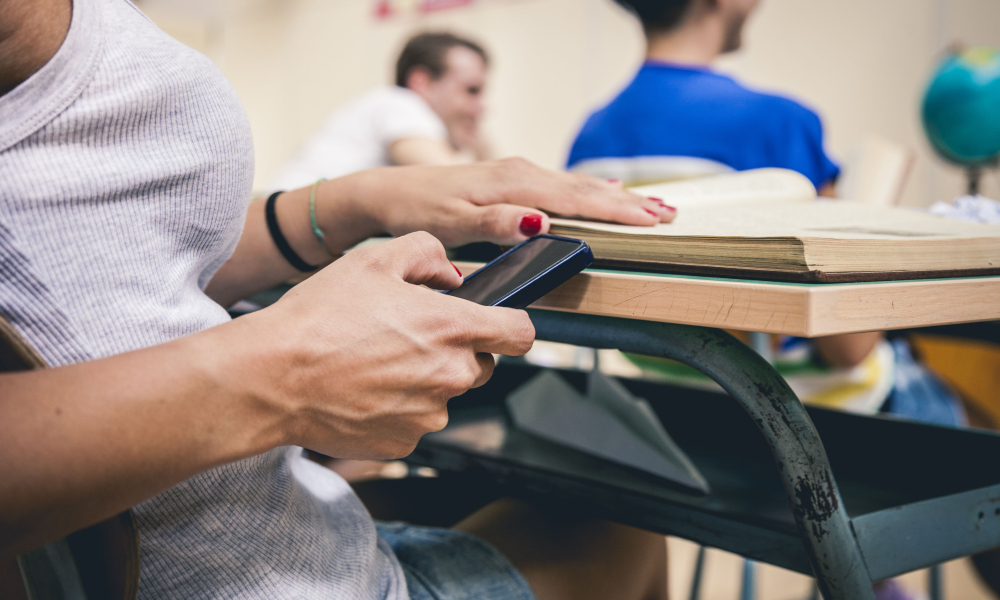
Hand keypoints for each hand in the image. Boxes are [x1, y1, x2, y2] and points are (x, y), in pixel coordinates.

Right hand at [239, 232, 533, 458]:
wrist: (272, 377)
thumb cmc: (319, 316)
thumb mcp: (374, 259)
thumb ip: (427, 254)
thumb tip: (452, 275)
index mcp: (453, 328)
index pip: (521, 333)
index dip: (511, 325)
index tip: (496, 323)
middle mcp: (450, 376)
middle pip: (481, 365)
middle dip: (457, 350)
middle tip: (409, 337)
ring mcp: (429, 416)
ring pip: (445, 395)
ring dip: (424, 380)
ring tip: (375, 363)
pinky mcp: (404, 444)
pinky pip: (414, 422)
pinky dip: (398, 409)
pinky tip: (363, 390)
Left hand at [343, 157, 675, 247]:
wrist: (392, 192)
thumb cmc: (419, 209)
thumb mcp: (450, 221)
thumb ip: (494, 222)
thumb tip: (537, 221)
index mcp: (512, 183)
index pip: (575, 198)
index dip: (615, 211)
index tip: (650, 221)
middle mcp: (520, 172)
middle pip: (585, 188)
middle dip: (629, 203)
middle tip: (670, 215)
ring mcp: (518, 174)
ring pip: (578, 185)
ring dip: (617, 197)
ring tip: (653, 207)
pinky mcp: (514, 180)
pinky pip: (564, 186)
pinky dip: (592, 193)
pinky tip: (609, 196)